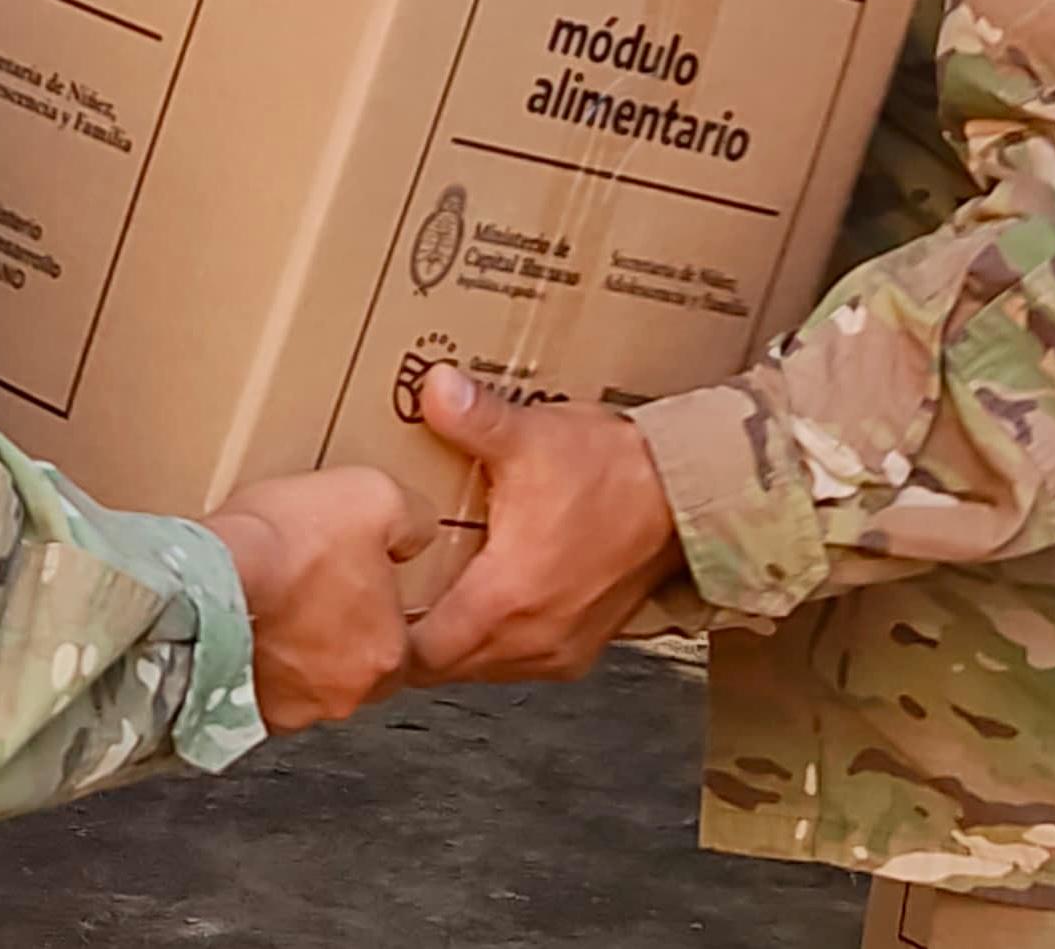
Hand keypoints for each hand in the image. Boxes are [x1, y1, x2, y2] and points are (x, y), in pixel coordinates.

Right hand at [205, 467, 426, 732]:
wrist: (204, 578)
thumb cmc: (284, 547)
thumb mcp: (375, 497)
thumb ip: (412, 521)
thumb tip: (419, 530)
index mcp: (387, 657)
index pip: (403, 643)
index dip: (381, 604)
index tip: (359, 578)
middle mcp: (343, 696)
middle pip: (352, 664)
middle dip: (336, 629)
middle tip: (310, 584)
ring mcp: (288, 711)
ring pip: (302, 679)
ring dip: (291, 647)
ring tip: (268, 598)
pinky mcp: (238, 711)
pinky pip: (254, 688)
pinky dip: (250, 660)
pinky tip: (237, 624)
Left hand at [406, 366, 682, 685]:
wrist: (689, 497)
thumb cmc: (617, 474)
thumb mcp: (533, 437)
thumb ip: (472, 417)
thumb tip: (431, 387)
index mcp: (504, 600)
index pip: (417, 653)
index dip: (385, 630)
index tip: (366, 602)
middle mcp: (530, 640)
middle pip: (443, 666)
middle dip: (413, 637)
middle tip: (387, 597)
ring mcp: (559, 651)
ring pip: (481, 668)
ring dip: (455, 642)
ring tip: (430, 598)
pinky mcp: (582, 649)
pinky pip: (519, 663)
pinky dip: (495, 643)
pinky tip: (487, 602)